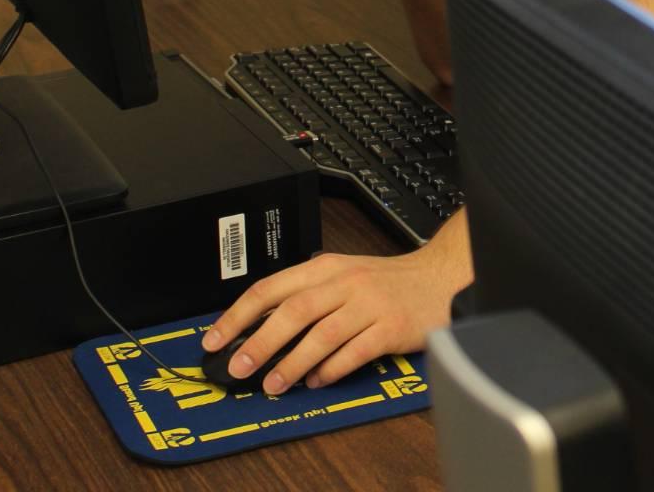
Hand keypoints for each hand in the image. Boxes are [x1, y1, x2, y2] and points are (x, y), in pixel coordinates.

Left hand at [200, 211, 473, 395]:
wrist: (438, 278)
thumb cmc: (386, 282)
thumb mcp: (342, 276)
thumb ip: (306, 296)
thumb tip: (257, 329)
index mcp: (327, 268)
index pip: (272, 288)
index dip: (239, 315)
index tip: (215, 339)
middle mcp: (347, 283)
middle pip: (295, 311)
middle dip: (260, 342)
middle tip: (239, 367)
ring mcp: (371, 305)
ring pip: (322, 334)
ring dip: (293, 363)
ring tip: (273, 384)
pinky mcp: (392, 328)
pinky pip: (356, 351)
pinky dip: (333, 369)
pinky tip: (318, 381)